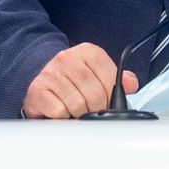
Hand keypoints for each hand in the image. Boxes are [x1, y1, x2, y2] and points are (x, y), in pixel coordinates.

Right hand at [23, 43, 137, 118]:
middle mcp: (67, 58)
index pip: (110, 76)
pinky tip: (62, 110)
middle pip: (95, 93)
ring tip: (76, 109)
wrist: (41, 76)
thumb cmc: (72, 78)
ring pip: (77, 104)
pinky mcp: (37, 89)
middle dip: (97, 108)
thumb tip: (131, 84)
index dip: (111, 94)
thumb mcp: (97, 72)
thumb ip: (117, 78)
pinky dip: (63, 116)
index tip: (108, 100)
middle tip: (93, 110)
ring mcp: (50, 73)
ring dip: (79, 113)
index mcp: (87, 52)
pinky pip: (59, 111)